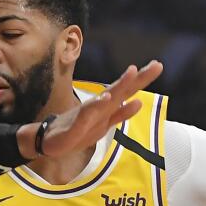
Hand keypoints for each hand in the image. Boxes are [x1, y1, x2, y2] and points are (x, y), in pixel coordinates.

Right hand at [20, 61, 163, 158]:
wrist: (47, 140)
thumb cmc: (76, 132)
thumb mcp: (103, 126)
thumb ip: (120, 115)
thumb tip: (138, 102)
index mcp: (106, 108)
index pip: (127, 92)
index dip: (141, 80)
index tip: (157, 65)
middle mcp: (99, 108)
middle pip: (121, 90)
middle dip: (138, 78)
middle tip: (157, 65)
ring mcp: (87, 115)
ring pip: (106, 98)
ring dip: (119, 85)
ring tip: (132, 71)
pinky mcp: (75, 125)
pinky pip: (87, 115)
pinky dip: (96, 106)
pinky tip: (105, 98)